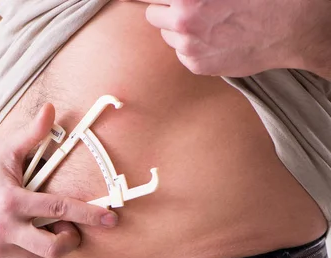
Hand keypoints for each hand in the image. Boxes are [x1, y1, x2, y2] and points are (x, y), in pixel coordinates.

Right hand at [0, 104, 118, 257]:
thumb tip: (52, 108)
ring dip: (51, 245)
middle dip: (71, 240)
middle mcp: (3, 229)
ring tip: (46, 228)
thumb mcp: (6, 150)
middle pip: (53, 248)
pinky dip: (32, 251)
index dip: (89, 215)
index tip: (111, 219)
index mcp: (11, 201)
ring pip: (40, 257)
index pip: (59, 210)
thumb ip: (32, 133)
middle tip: (71, 229)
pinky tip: (26, 235)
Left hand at [129, 0, 330, 76]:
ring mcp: (188, 45)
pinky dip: (192, 47)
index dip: (161, 0)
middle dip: (167, 10)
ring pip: (167, 35)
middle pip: (153, 15)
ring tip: (208, 23)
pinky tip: (215, 39)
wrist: (291, 28)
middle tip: (190, 8)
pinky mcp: (196, 65)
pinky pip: (181, 53)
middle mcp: (183, 19)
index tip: (166, 3)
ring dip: (179, 29)